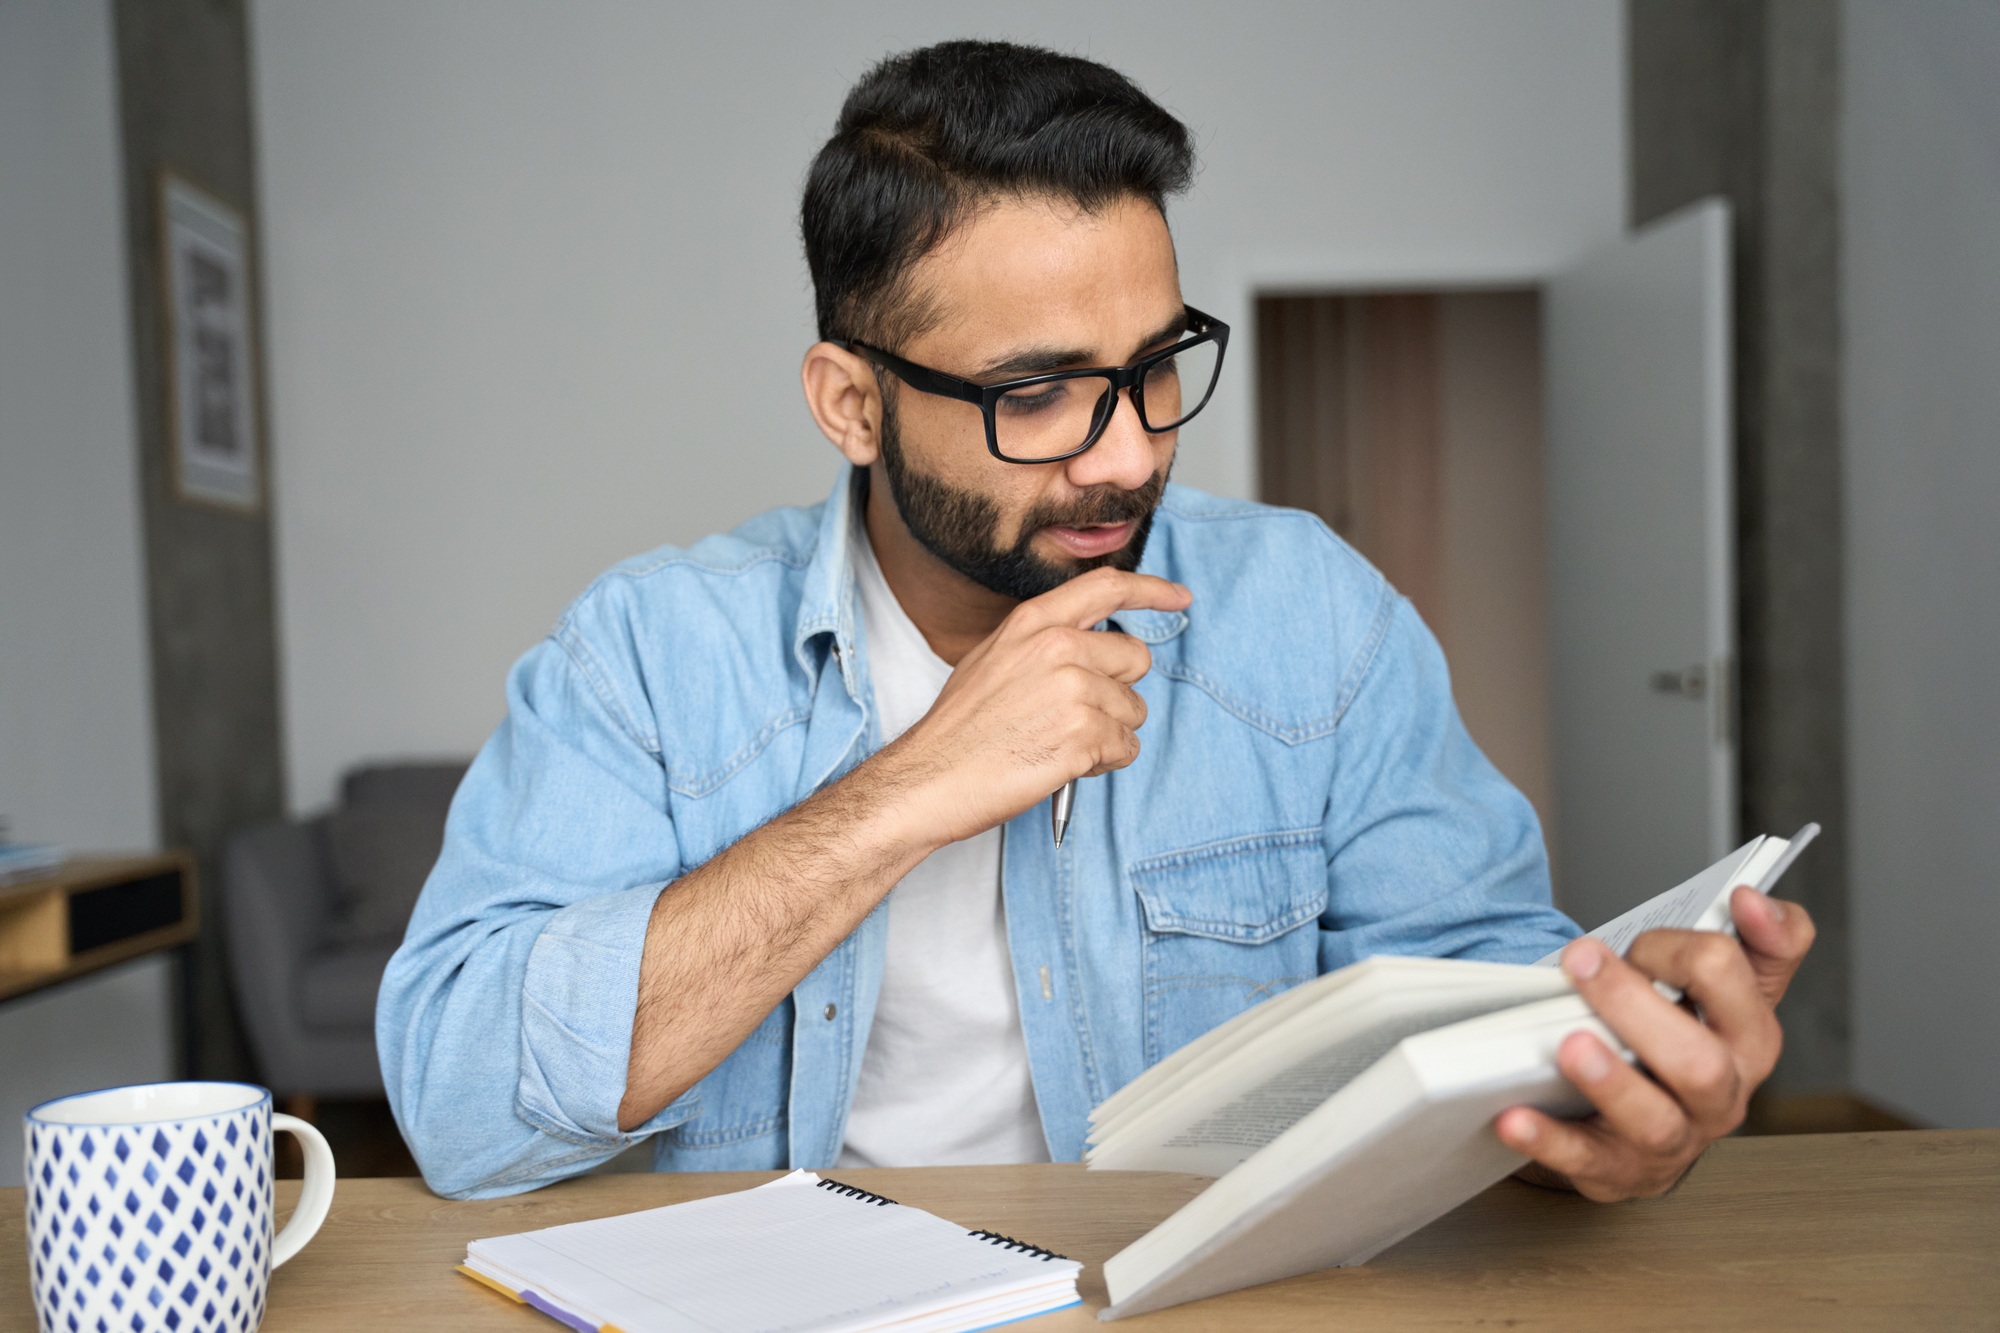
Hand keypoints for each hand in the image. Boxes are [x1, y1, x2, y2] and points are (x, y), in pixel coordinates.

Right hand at [868, 566, 1191, 848]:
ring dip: (1108, 734)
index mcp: (1033, 623)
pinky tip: (1062, 764)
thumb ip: (1045, 642)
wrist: (929, 778)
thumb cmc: (960, 729)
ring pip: (1134, 710)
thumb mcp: (994, 659)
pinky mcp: (1083, 736)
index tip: (1180, 598)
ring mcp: (1073, 691)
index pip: (1108, 587)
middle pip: (1135, 658)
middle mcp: (1058, 648)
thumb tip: (1094, 645)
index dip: (1152, 590)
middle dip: (1119, 691)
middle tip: (1076, 715)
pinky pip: (1126, 748)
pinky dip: (1103, 763)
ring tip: (1058, 744)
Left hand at [1495, 887, 1816, 1200]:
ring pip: (1654, 1120)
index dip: (1691, 951)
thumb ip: (1756, 937)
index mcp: (1749, 1036)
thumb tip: (1754, 898)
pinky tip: (1513, 1116)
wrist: (1645, 1116)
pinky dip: (1547, 1139)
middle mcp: (1720, 1092)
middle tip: (1582, 962)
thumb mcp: (1720, 987)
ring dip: (1612, 1081)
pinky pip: (1583, 1158)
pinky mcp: (1617, 1169)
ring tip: (1571, 1046)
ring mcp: (1672, 1138)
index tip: (1644, 936)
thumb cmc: (1676, 1038)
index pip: (1741, 983)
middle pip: (1700, 1060)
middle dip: (1637, 1006)